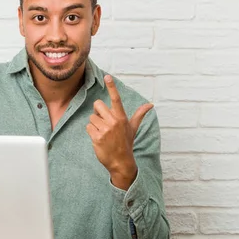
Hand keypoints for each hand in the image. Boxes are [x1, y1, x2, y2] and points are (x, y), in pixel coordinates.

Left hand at [86, 75, 153, 189]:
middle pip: (98, 105)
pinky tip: (98, 139)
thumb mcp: (133, 128)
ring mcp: (105, 130)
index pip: (116, 99)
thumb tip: (150, 105)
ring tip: (103, 133)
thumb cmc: (126, 143)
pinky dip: (91, 132)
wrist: (121, 162)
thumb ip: (140, 114)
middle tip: (103, 121)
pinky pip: (88, 127)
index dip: (112, 87)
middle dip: (98, 111)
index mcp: (122, 118)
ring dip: (95, 125)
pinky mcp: (97, 137)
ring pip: (92, 118)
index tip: (107, 77)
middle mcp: (114, 122)